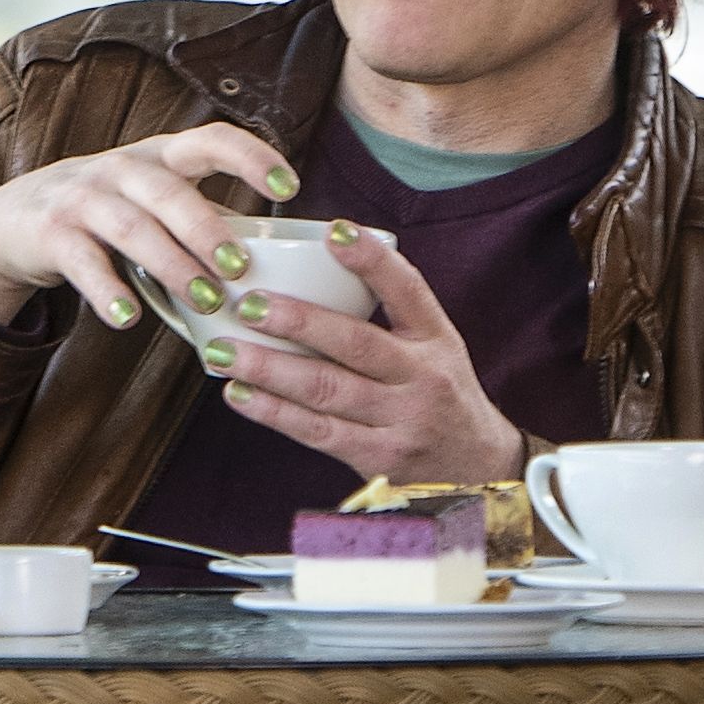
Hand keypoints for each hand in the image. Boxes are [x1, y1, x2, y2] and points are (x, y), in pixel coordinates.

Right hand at [0, 131, 309, 341]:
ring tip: (206, 300)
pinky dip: (108, 291)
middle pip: (169, 191)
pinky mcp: (52, 234)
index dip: (251, 156)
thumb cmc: (107, 212)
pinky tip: (129, 318)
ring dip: (172, 264)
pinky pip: (83, 263)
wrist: (14, 218)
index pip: (210, 140)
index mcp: (159, 157)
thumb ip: (201, 221)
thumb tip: (276, 264)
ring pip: (132, 228)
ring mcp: (83, 199)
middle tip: (240, 267)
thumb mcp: (152, 201)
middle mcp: (121, 169)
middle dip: (207, 228)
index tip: (290, 187)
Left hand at [196, 222, 521, 506]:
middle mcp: (423, 379)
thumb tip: (321, 258)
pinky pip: (318, 432)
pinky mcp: (378, 460)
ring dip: (269, 369)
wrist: (479, 472)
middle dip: (297, 321)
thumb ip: (392, 311)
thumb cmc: (441, 395)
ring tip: (224, 350)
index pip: (408, 291)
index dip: (372, 260)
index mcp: (436, 339)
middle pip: (356, 343)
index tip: (334, 232)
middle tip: (247, 303)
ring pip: (327, 390)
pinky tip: (240, 394)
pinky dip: (274, 413)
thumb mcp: (436, 347)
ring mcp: (402, 423)